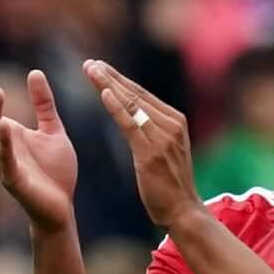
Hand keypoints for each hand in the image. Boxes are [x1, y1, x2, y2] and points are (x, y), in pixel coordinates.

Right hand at [0, 69, 79, 234]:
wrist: (62, 206)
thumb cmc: (54, 170)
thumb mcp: (52, 130)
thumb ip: (43, 104)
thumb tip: (35, 71)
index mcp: (6, 137)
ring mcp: (5, 165)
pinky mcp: (15, 180)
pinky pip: (7, 159)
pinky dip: (4, 143)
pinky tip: (5, 126)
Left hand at [85, 60, 200, 229]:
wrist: (183, 210)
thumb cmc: (171, 183)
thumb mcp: (165, 149)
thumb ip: (153, 129)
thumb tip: (135, 114)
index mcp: (176, 121)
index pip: (143, 94)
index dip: (119, 79)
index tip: (99, 67)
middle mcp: (172, 125)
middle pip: (136, 94)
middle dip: (111, 77)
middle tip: (90, 63)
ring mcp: (163, 138)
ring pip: (132, 105)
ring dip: (109, 85)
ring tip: (91, 71)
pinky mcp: (151, 152)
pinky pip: (130, 124)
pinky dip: (117, 107)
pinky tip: (103, 93)